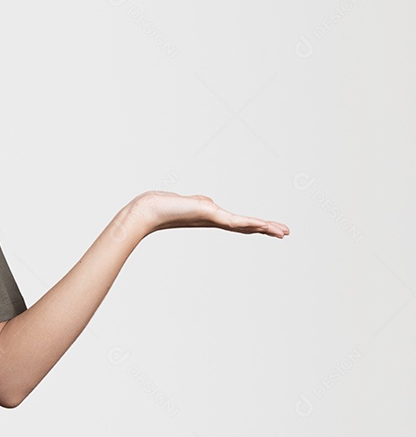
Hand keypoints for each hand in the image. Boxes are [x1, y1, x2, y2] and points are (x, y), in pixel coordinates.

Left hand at [127, 191, 288, 238]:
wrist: (149, 210)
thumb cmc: (164, 207)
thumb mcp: (189, 203)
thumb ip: (201, 204)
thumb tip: (207, 203)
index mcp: (212, 218)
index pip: (239, 223)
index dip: (256, 227)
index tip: (272, 229)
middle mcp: (214, 220)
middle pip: (245, 226)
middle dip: (266, 229)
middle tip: (286, 233)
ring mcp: (212, 218)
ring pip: (242, 224)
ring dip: (263, 227)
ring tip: (281, 231)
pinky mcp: (207, 214)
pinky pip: (232, 220)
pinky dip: (247, 222)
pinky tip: (260, 225)